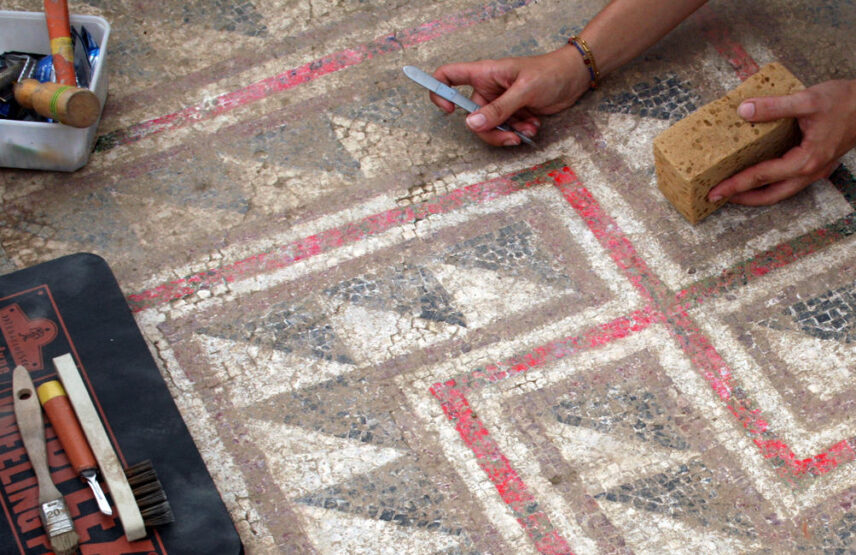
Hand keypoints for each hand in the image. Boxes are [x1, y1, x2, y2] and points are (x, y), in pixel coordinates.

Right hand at [430, 45, 590, 145]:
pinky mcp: (513, 113)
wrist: (575, 78)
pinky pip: (506, 130)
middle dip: (491, 131)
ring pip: (490, 128)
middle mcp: (488, 89)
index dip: (439, 92)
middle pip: (472, 117)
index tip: (449, 111)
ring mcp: (500, 102)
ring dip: (509, 133)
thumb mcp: (524, 90)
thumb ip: (498, 109)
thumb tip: (472, 124)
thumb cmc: (550, 73)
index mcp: (484, 74)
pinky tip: (534, 126)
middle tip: (512, 136)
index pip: (448, 76)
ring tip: (529, 129)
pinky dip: (519, 132)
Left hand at [708, 79, 855, 204]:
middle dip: (742, 198)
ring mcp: (816, 171)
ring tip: (733, 192)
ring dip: (756, 194)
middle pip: (770, 194)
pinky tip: (757, 176)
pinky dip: (770, 184)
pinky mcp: (818, 164)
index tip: (713, 192)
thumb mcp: (807, 99)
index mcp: (806, 160)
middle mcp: (810, 171)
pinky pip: (789, 182)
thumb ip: (774, 106)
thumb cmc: (845, 101)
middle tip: (715, 197)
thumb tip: (743, 111)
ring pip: (781, 192)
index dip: (735, 184)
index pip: (761, 176)